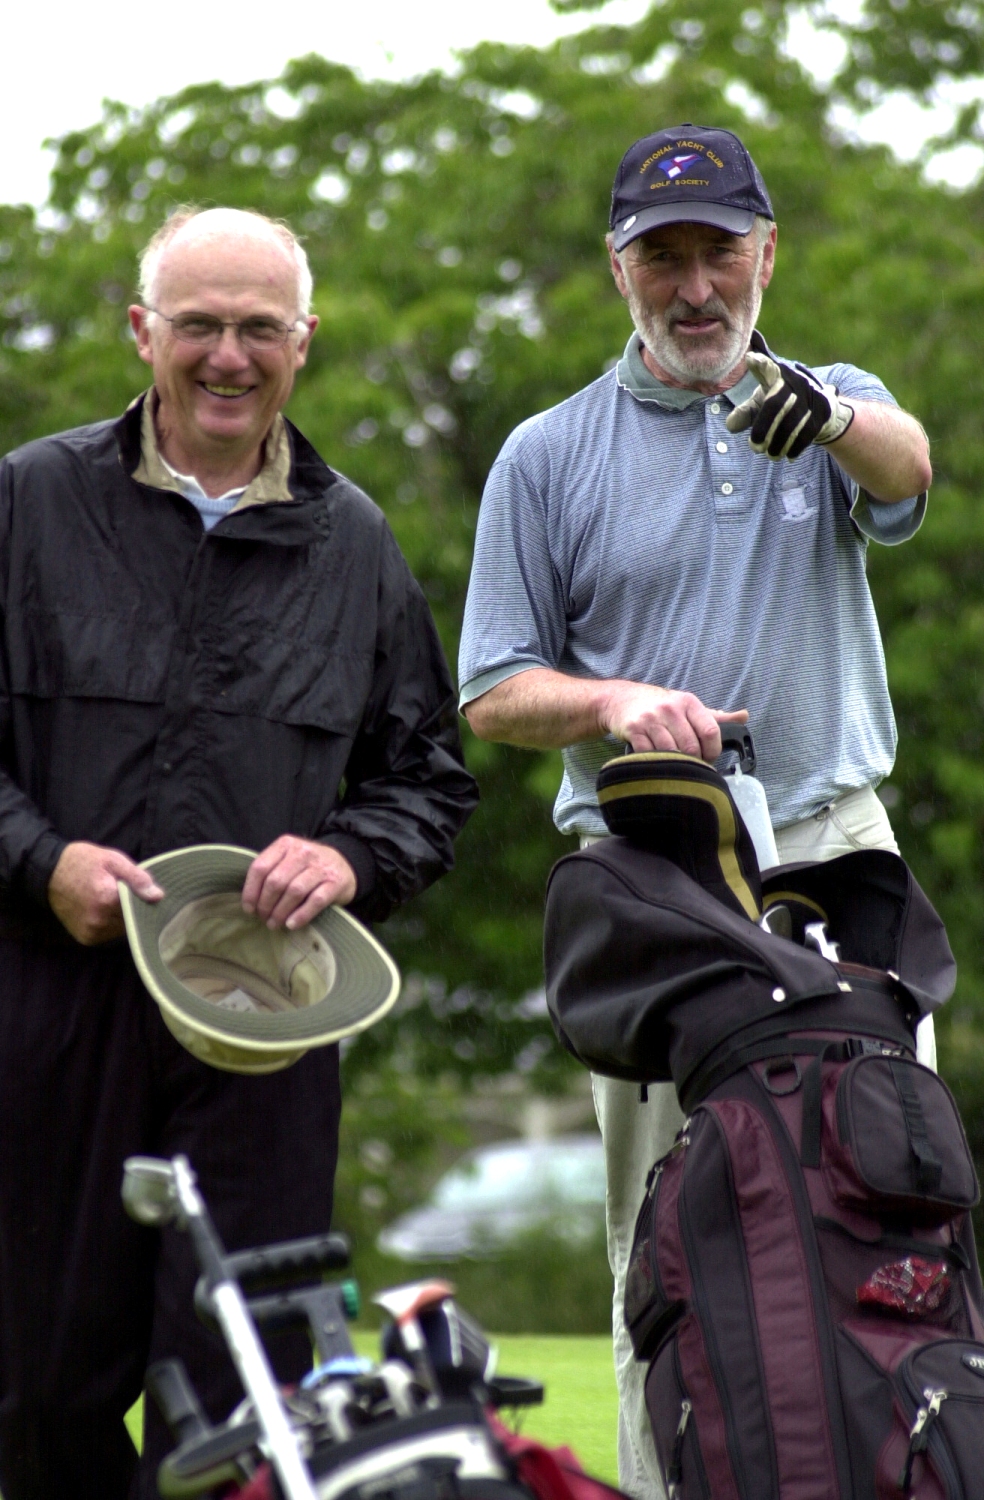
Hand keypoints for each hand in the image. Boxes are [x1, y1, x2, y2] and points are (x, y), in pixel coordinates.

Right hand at [48, 841, 163, 945]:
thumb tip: (158, 896)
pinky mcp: (86, 938)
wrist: (49, 873)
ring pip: (122, 929)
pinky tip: (104, 910)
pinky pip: (109, 934)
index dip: (145, 900)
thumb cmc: (83, 862)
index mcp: (107, 900)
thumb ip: (136, 878)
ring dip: (123, 918)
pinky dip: (111, 924)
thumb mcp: (113, 860)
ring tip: (112, 901)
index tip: (144, 892)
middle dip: (134, 909)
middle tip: (125, 893)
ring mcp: (91, 932)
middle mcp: (99, 920)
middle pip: (132, 920)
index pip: (141, 908)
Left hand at [241, 836, 356, 929]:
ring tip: (275, 924)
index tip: (249, 909)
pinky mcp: (335, 882)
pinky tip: (291, 924)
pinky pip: (315, 901)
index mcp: (286, 844)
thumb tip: (250, 901)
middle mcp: (303, 852)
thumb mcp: (289, 859)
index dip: (251, 891)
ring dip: (280, 912)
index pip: (260, 867)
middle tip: (264, 918)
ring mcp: (321, 867)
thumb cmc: (309, 866)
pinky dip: (301, 915)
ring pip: (294, 892)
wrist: (346, 864)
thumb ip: (271, 871)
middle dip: (265, 905)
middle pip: (276, 881)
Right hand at [601, 683, 747, 759]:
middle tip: (691, 763)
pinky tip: (657, 759)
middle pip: (691, 746)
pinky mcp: (634, 730)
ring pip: (671, 752)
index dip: (713, 750)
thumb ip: (716, 716)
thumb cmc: (661, 706)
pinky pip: (650, 753)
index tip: (709, 756)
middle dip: (694, 760)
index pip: (711, 730)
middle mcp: (671, 709)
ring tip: (675, 762)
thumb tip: (744, 716)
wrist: (622, 699)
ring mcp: (651, 719)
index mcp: (689, 702)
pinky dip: (656, 760)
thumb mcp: (689, 706)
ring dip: (675, 762)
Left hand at [726, 333, 853, 459]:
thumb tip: (730, 426)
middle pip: (776, 404)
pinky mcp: (823, 409)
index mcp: (777, 375)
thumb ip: (745, 413)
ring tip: (770, 455)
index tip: (750, 360)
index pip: (767, 368)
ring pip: (792, 421)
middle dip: (764, 428)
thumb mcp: (762, 404)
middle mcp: (795, 381)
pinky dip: (796, 447)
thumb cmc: (782, 404)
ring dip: (779, 443)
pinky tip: (788, 456)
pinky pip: (808, 432)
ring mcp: (811, 395)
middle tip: (755, 448)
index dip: (760, 364)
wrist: (820, 406)